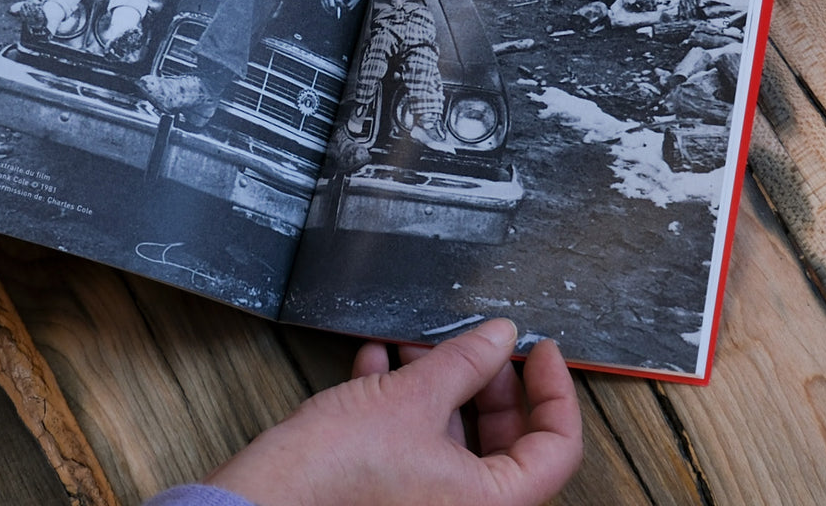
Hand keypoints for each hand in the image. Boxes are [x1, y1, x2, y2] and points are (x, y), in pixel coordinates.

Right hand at [205, 319, 581, 505]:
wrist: (267, 502)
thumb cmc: (336, 474)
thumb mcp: (411, 398)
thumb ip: (465, 362)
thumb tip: (501, 336)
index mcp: (491, 504)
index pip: (557, 448)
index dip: (555, 391)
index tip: (542, 350)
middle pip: (510, 443)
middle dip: (493, 382)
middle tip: (481, 343)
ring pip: (458, 441)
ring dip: (443, 387)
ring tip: (419, 345)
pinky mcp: (392, 496)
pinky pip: (418, 447)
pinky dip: (407, 407)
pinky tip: (379, 365)